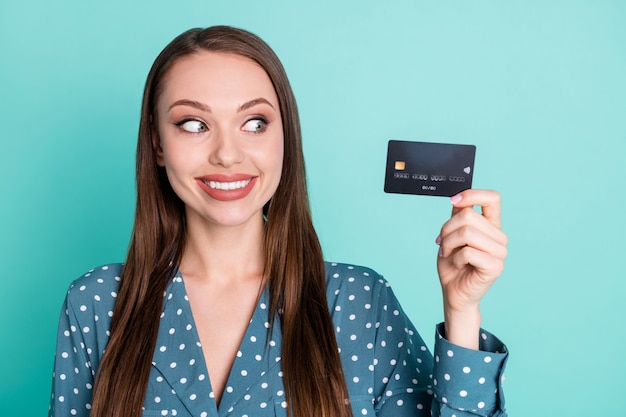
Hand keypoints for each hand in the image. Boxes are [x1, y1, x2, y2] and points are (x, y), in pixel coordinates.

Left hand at [436, 189, 507, 348]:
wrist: (453, 292)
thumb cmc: (453, 264)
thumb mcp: (451, 235)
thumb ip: (457, 217)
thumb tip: (458, 198)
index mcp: (490, 226)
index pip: (492, 198)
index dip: (472, 194)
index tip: (453, 201)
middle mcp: (499, 237)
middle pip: (468, 216)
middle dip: (447, 229)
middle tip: (442, 243)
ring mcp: (500, 252)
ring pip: (467, 232)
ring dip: (449, 243)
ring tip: (447, 253)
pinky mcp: (495, 267)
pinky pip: (468, 252)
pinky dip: (455, 258)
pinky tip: (457, 265)